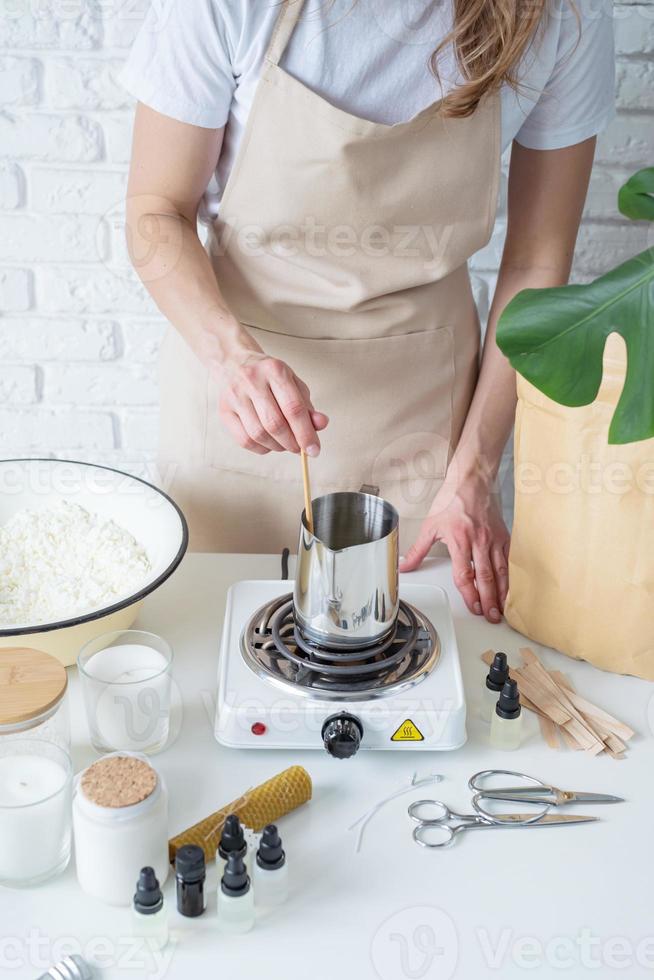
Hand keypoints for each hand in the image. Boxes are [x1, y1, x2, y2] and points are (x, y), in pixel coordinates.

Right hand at [218, 350, 328, 455]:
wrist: (235, 363)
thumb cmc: (269, 377)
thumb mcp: (293, 384)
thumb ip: (307, 406)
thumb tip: (320, 425)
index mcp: (275, 370)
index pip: (293, 408)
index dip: (306, 433)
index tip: (314, 450)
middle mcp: (252, 380)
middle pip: (275, 424)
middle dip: (291, 443)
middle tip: (299, 448)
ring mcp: (235, 395)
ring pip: (259, 434)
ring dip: (277, 447)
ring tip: (284, 444)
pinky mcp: (224, 410)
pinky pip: (244, 440)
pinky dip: (261, 448)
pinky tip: (268, 444)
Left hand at [400, 473, 509, 623]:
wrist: (471, 481)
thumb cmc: (451, 500)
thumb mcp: (430, 525)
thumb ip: (418, 549)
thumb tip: (405, 565)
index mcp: (459, 540)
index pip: (465, 574)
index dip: (470, 594)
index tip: (474, 607)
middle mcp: (479, 541)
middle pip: (486, 577)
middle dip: (489, 600)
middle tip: (491, 617)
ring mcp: (493, 539)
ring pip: (501, 571)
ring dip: (502, 592)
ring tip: (503, 608)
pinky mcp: (503, 535)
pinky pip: (510, 559)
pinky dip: (511, 575)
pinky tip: (512, 587)